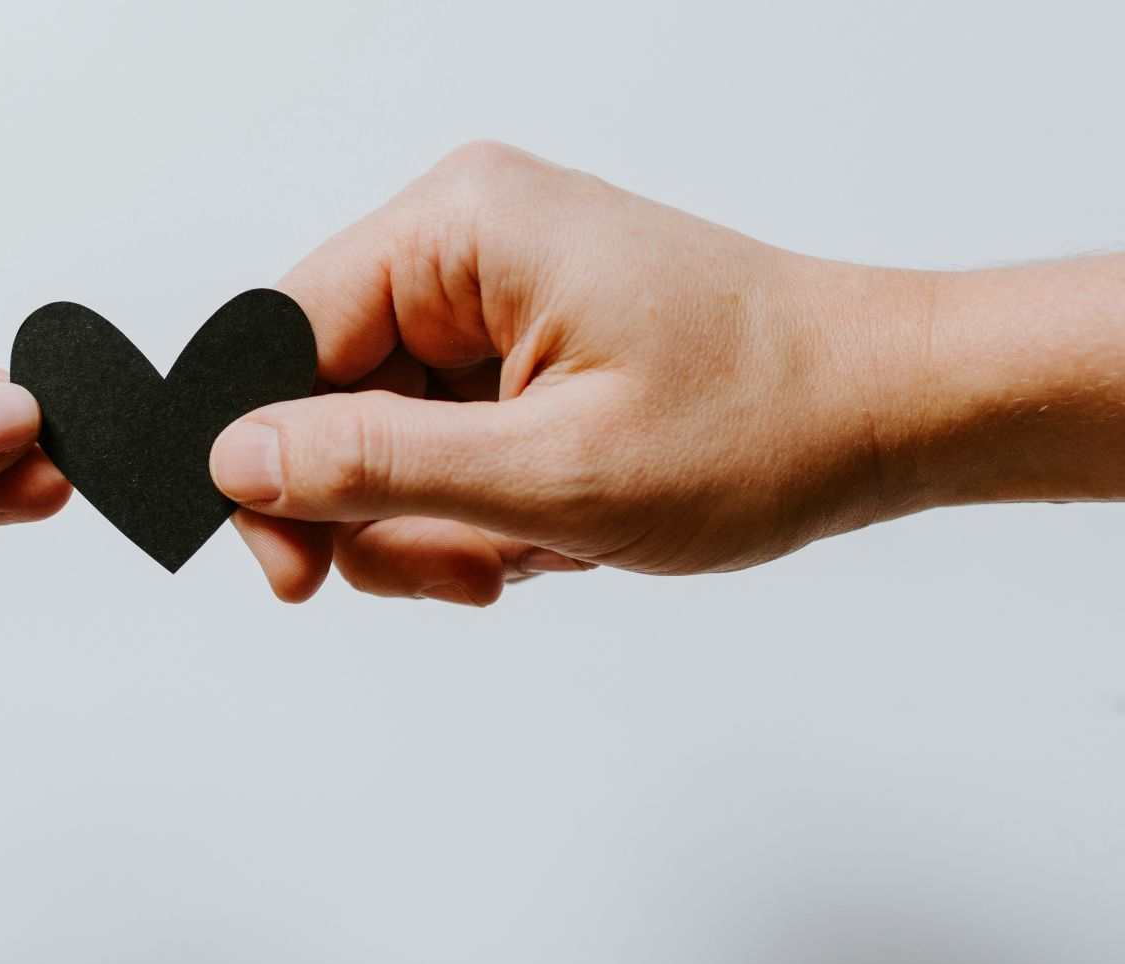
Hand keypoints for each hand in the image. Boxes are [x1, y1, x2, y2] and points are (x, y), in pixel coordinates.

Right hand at [211, 140, 931, 603]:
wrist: (889, 412)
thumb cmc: (763, 421)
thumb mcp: (552, 471)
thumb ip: (376, 466)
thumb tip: (236, 462)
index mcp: (460, 228)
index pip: (279, 339)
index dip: (269, 466)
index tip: (296, 574)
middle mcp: (467, 242)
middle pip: (328, 398)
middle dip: (383, 512)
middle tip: (467, 571)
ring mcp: (497, 294)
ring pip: (384, 438)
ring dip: (442, 523)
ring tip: (535, 549)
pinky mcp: (524, 343)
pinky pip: (444, 442)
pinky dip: (482, 509)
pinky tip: (555, 529)